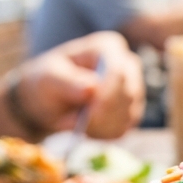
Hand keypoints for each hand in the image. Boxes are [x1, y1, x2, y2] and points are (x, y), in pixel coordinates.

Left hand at [13, 31, 144, 138]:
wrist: (51, 99)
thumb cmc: (49, 80)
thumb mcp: (48, 77)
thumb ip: (67, 82)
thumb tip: (91, 89)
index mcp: (108, 47)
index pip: (118, 71)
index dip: (108, 95)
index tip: (90, 113)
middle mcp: (127, 66)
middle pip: (128, 95)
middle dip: (104, 115)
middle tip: (80, 124)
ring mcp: (133, 90)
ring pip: (128, 115)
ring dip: (101, 127)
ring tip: (79, 124)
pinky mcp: (132, 112)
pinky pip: (124, 129)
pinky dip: (104, 134)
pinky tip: (88, 129)